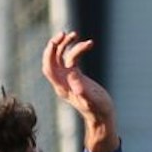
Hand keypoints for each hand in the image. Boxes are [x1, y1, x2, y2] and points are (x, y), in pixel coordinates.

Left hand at [41, 31, 115, 151]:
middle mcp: (62, 82)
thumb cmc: (99, 111)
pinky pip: (72, 59)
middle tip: (64, 33)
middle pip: (51, 60)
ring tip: (75, 34)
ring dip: (66, 45)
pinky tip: (89, 44)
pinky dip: (78, 50)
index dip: (50, 53)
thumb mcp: (92, 101)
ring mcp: (69, 79)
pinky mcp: (76, 76)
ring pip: (61, 57)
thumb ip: (83, 91)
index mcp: (62, 87)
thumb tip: (73, 75)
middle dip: (55, 46)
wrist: (103, 118)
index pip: (49, 67)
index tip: (57, 41)